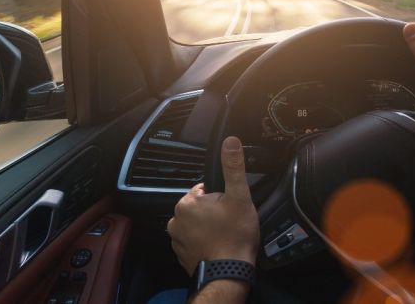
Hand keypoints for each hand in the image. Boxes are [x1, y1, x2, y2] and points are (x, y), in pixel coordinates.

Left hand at [167, 136, 259, 274]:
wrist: (228, 273)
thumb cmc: (234, 235)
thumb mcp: (239, 196)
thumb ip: (233, 167)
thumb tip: (231, 141)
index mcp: (187, 203)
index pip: (204, 191)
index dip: (220, 198)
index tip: (229, 209)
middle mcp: (176, 220)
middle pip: (199, 208)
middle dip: (213, 213)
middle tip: (229, 223)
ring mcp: (177, 240)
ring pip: (196, 226)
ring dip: (208, 228)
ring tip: (224, 236)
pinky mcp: (181, 256)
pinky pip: (193, 243)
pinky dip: (203, 244)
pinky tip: (217, 247)